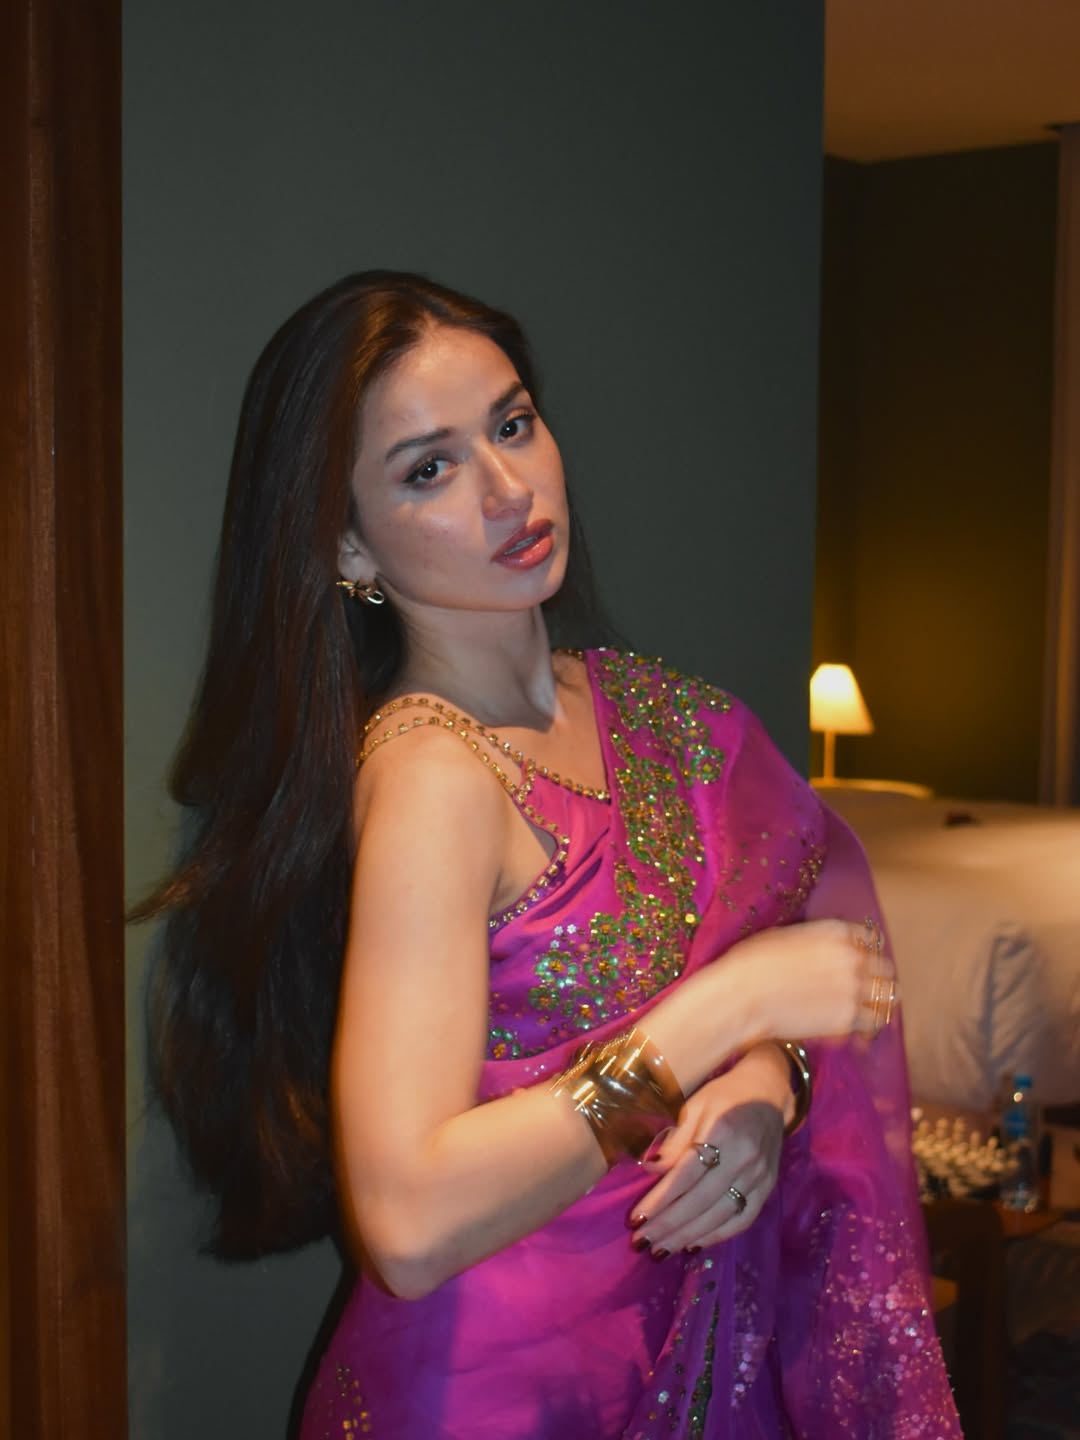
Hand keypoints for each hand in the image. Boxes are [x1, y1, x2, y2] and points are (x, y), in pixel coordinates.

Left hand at [627, 1046, 787, 1256]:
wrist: (767, 1092)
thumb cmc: (724, 1095)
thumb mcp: (694, 1105)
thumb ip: (675, 1139)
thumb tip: (651, 1170)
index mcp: (723, 1132)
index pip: (686, 1175)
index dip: (660, 1200)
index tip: (636, 1219)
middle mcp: (744, 1158)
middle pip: (701, 1201)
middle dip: (669, 1226)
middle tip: (641, 1242)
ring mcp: (760, 1176)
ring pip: (720, 1216)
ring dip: (688, 1237)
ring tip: (661, 1250)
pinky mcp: (768, 1188)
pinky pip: (742, 1219)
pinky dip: (717, 1236)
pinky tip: (693, 1244)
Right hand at [722, 916, 897, 1043]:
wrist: (743, 995)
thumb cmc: (753, 964)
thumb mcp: (785, 936)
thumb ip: (815, 942)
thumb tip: (820, 951)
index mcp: (836, 933)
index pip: (870, 940)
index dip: (864, 953)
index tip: (860, 963)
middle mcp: (852, 957)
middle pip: (884, 968)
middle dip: (876, 978)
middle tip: (866, 989)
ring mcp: (853, 989)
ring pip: (887, 996)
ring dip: (877, 1002)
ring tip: (866, 1010)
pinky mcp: (847, 1019)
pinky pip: (872, 1023)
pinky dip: (866, 1027)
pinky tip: (856, 1030)